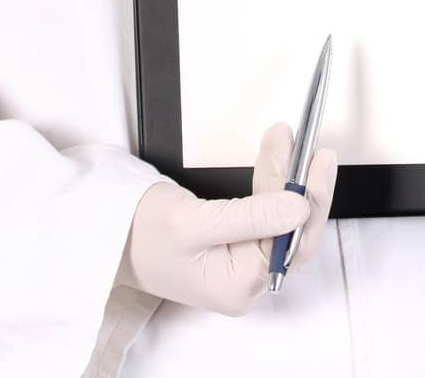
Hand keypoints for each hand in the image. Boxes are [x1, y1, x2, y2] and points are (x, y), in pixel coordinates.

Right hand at [116, 122, 337, 315]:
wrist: (106, 233)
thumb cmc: (140, 234)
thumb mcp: (194, 222)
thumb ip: (251, 216)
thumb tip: (300, 206)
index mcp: (238, 286)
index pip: (292, 242)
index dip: (311, 198)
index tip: (318, 159)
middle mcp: (244, 281)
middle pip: (293, 232)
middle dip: (301, 183)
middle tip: (308, 144)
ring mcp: (239, 263)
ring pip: (280, 218)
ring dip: (284, 176)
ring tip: (283, 139)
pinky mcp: (234, 243)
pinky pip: (264, 212)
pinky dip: (270, 182)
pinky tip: (272, 157)